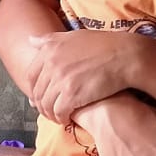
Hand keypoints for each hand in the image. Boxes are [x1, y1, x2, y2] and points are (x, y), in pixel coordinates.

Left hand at [26, 30, 146, 123]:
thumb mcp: (73, 36)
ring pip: (46, 104)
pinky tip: (67, 119)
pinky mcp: (71, 94)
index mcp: (50, 49)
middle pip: (37, 92)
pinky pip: (58, 111)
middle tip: (49, 111)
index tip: (41, 97)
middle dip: (41, 104)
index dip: (34, 89)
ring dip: (50, 114)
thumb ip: (50, 40)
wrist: (125, 56)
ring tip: (58, 117)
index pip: (31, 75)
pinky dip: (61, 118)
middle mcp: (51, 63)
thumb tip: (30, 39)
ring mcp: (61, 79)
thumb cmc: (103, 45)